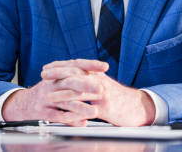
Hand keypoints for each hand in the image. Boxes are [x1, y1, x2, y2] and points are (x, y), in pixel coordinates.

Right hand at [1, 74, 105, 125]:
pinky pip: (58, 116)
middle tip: (101, 89)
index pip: (76, 64)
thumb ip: (77, 78)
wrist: (23, 103)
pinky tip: (82, 122)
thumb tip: (100, 79)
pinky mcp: (42, 111)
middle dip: (87, 85)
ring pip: (65, 101)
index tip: (105, 66)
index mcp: (59, 73)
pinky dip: (71, 120)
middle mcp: (52, 83)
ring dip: (81, 107)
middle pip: (70, 81)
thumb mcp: (59, 80)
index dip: (91, 64)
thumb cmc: (48, 91)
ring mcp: (46, 97)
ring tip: (95, 112)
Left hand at [41, 59, 155, 126]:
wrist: (138, 106)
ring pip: (81, 91)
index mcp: (98, 74)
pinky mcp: (106, 108)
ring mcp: (103, 94)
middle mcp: (100, 81)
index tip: (47, 67)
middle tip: (44, 74)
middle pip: (77, 73)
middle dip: (58, 73)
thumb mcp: (104, 84)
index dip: (61, 65)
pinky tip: (65, 116)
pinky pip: (88, 110)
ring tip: (49, 95)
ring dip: (63, 93)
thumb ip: (90, 80)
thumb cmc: (118, 97)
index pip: (77, 65)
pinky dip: (75, 113)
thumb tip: (73, 76)